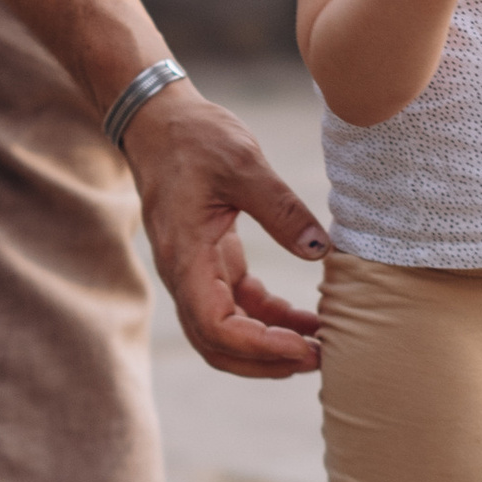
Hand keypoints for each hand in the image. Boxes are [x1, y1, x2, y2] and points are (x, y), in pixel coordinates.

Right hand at [124, 83, 327, 381]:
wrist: (159, 120)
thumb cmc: (193, 137)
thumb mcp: (243, 163)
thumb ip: (282, 209)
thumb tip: (322, 251)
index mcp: (185, 256)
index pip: (215, 327)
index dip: (259, 347)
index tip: (303, 347)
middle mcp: (185, 274)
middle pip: (218, 346)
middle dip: (266, 362)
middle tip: (319, 358)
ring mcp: (196, 271)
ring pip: (227, 333)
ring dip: (270, 346)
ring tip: (319, 346)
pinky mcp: (211, 261)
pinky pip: (238, 307)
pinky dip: (270, 320)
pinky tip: (305, 320)